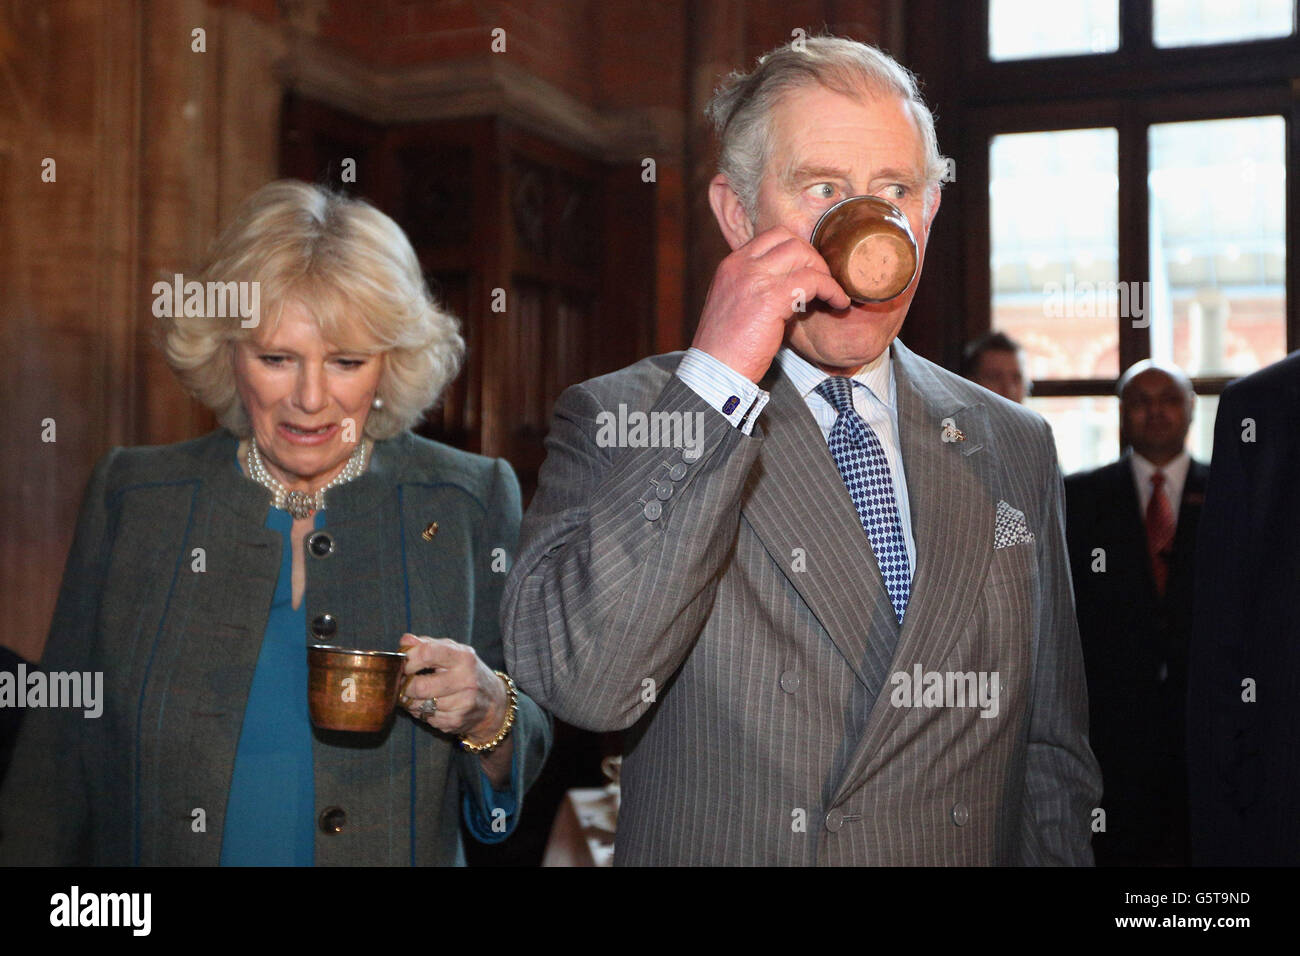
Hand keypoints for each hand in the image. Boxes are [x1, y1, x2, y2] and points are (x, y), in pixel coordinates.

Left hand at [396, 634, 505, 740]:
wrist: (493, 701)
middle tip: (402, 684)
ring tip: (415, 695)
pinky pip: (427, 718)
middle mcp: (466, 679)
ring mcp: (463, 702)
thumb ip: (427, 644)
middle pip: (420, 686)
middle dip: (404, 686)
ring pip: (420, 705)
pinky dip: (422, 713)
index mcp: (463, 657)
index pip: (427, 654)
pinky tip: (429, 706)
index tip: (403, 664)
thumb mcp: (452, 651)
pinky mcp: (457, 721)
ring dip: (411, 701)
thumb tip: (405, 641)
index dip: (408, 660)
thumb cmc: (466, 672)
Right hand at [691, 226, 849, 382]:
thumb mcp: (735, 305)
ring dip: (824, 272)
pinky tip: (838, 304)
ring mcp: (755, 279)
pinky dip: (832, 290)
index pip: (772, 237)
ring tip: (831, 294)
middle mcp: (741, 265)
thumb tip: (790, 283)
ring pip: (802, 254)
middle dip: (813, 258)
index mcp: (731, 264)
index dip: (797, 250)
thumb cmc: (725, 347)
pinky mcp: (771, 298)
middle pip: (790, 240)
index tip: (808, 270)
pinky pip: (812, 281)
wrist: (714, 371)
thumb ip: (756, 287)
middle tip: (823, 282)